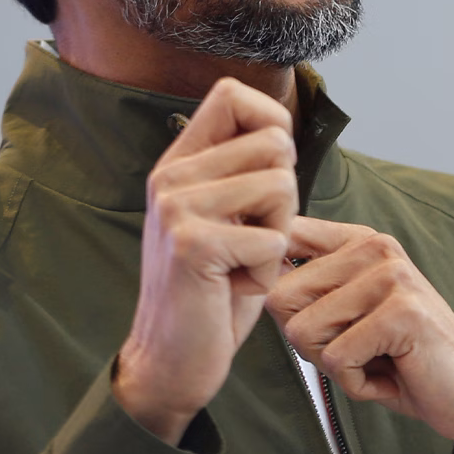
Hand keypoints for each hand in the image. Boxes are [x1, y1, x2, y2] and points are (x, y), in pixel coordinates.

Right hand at [114, 78, 298, 444]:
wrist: (169, 360)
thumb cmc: (209, 292)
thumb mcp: (223, 219)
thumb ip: (241, 172)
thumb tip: (281, 129)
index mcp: (178, 164)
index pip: (233, 94)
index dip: (271, 123)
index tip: (268, 172)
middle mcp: (170, 176)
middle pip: (276, 145)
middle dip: (284, 199)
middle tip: (251, 239)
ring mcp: (176, 207)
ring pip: (281, 187)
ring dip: (277, 238)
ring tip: (241, 264)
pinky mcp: (192, 244)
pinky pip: (273, 240)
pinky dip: (266, 274)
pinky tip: (233, 289)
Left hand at [271, 216, 453, 453]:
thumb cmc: (408, 361)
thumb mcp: (353, 313)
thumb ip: (311, 289)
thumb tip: (252, 275)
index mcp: (361, 241)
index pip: (283, 239)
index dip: (272, 281)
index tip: (306, 312)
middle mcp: (375, 247)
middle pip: (279, 297)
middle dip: (308, 342)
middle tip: (357, 351)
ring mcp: (391, 277)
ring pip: (302, 331)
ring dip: (334, 365)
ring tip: (378, 361)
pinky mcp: (402, 314)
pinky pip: (336, 360)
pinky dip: (357, 384)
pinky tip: (392, 375)